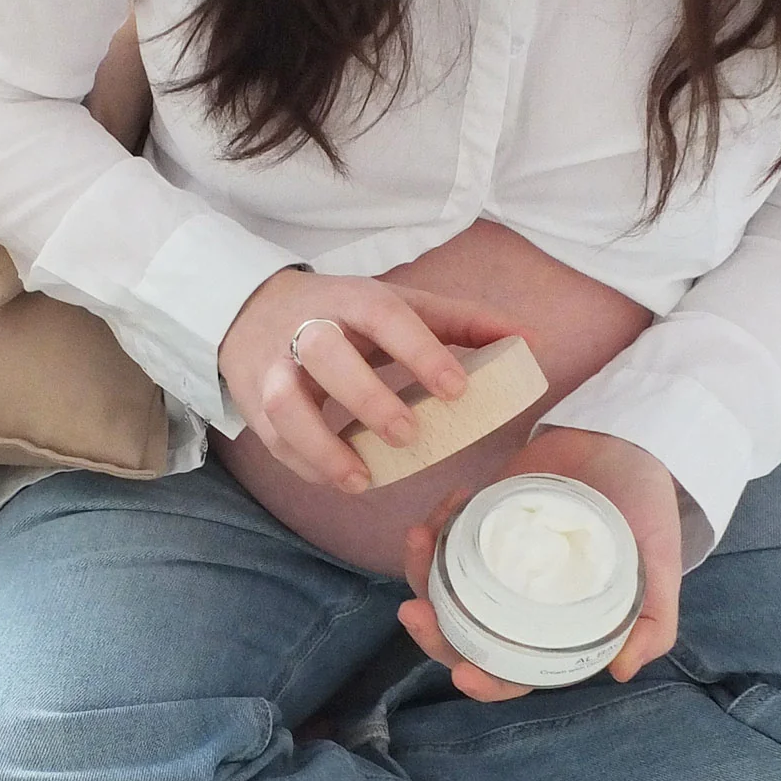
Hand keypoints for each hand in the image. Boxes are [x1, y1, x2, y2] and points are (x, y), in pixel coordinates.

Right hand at [218, 268, 518, 489]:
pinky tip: (340, 480)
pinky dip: (304, 464)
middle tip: (409, 435)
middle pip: (326, 353)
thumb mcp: (396, 304)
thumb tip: (528, 339)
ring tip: (362, 480)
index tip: (458, 391)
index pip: (386, 316)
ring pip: (285, 403)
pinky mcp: (253, 400)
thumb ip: (460, 322)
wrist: (251, 311)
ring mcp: (273, 366)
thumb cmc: (341, 313)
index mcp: (352, 299)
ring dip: (321, 445)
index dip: (421, 351)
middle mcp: (307, 327)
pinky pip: (273, 438)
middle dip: (366, 396)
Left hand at [397, 427, 683, 699]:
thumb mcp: (660, 567)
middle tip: (412, 612)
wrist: (625, 439)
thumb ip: (654, 622)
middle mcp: (517, 602)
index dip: (488, 682)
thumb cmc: (645, 508)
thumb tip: (619, 671)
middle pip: (464, 635)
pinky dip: (437, 522)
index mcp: (554, 627)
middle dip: (432, 632)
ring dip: (419, 571)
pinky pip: (444, 534)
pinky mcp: (479, 522)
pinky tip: (450, 500)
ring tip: (418, 539)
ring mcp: (493, 562)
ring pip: (442, 586)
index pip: (514, 670)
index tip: (463, 675)